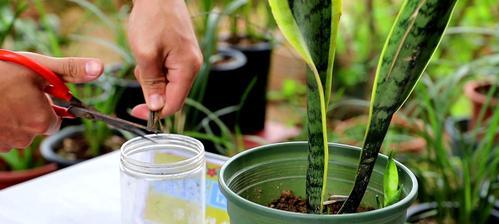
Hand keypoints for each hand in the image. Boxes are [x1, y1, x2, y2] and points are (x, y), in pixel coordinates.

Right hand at [0, 52, 102, 151]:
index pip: (56, 120)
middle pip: (38, 126)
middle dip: (31, 111)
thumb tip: (99, 68)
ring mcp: (5, 142)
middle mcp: (25, 137)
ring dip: (14, 117)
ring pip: (19, 131)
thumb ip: (72, 70)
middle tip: (16, 92)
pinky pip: (3, 135)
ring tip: (2, 97)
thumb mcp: (40, 66)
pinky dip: (1, 123)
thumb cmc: (1, 73)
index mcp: (42, 120)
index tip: (36, 93)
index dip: (48, 105)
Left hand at [128, 0, 201, 118]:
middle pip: (172, 95)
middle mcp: (193, 66)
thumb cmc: (153, 19)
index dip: (154, 112)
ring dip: (151, 76)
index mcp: (188, 69)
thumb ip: (151, 84)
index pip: (174, 104)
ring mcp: (189, 59)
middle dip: (152, 89)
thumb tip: (156, 108)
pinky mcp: (182, 53)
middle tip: (139, 68)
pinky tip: (148, 51)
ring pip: (169, 83)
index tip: (134, 111)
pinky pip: (168, 71)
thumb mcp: (145, 54)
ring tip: (144, 54)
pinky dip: (155, 67)